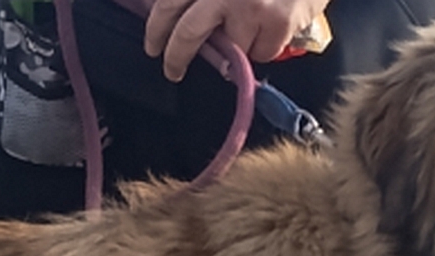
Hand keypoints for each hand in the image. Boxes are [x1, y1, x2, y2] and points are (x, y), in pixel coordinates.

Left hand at [145, 0, 328, 81]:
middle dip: (177, 57)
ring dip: (236, 45)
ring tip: (248, 27)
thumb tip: (177, 16)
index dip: (156, 29)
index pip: (168, 6)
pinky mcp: (280, 23)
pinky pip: (263, 53)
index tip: (153, 47)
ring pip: (233, 49)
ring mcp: (253, 8)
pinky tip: (271, 27)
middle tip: (173, 70)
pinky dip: (265, 46)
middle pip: (189, 34)